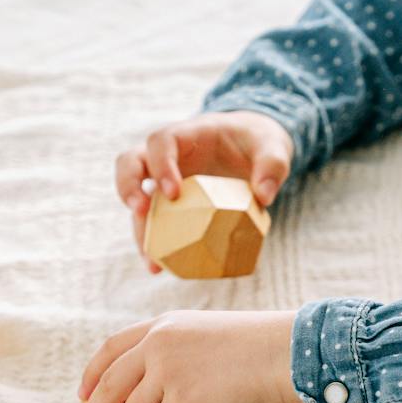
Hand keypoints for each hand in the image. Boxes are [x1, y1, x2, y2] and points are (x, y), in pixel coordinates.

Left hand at [78, 309, 301, 402]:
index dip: (91, 376)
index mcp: (164, 326)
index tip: (84, 396)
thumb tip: (163, 392)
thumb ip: (181, 353)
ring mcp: (168, 373)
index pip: (111, 349)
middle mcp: (159, 345)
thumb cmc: (263, 349)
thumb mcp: (211, 335)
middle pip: (108, 386)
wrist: (290, 354)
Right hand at [115, 110, 293, 273]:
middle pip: (130, 162)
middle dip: (128, 186)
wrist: (253, 149)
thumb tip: (263, 197)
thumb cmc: (257, 143)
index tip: (173, 192)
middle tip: (139, 210)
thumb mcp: (273, 146)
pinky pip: (153, 222)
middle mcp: (167, 156)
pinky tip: (159, 267)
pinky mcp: (170, 203)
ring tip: (151, 259)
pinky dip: (154, 245)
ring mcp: (164, 180)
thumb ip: (273, 165)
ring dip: (139, 229)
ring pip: (136, 199)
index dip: (161, 164)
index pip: (161, 141)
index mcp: (188, 134)